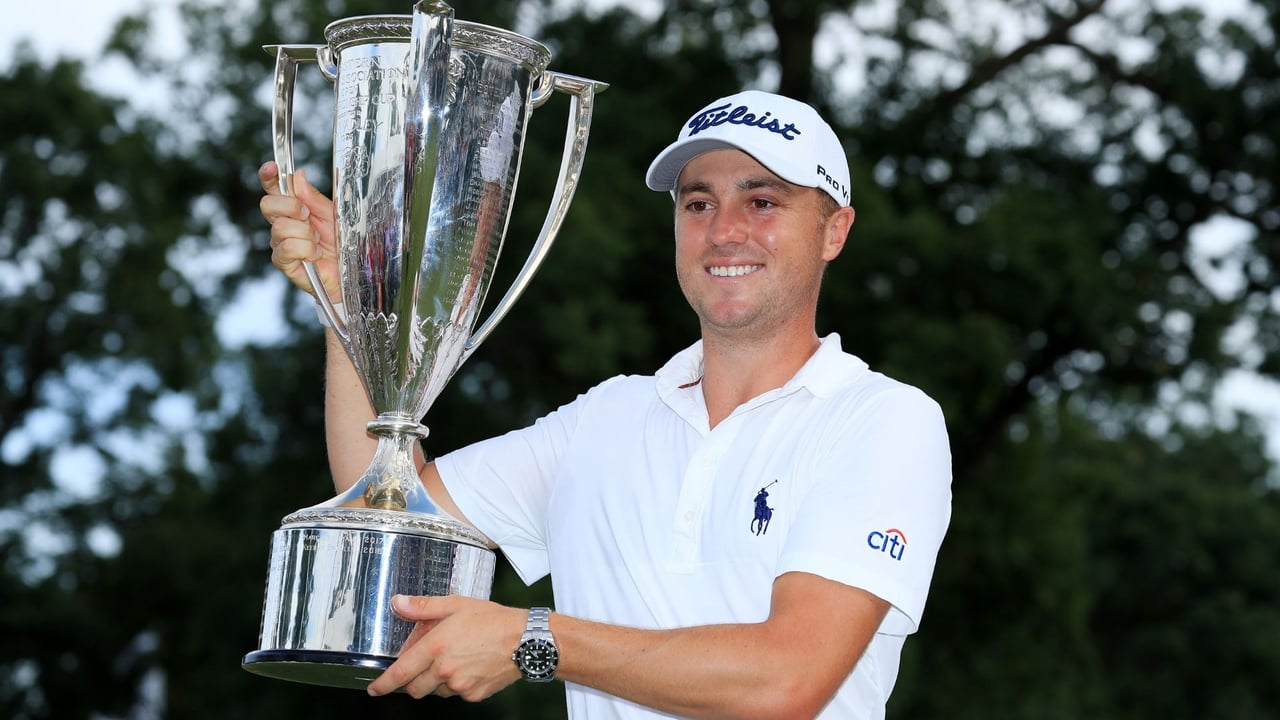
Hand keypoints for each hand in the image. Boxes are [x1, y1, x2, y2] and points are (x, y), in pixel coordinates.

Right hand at [258, 161, 338, 300]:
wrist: (350, 272)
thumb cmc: (341, 243)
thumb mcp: (332, 215)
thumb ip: (313, 198)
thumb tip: (297, 176)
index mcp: (293, 209)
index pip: (273, 189)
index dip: (268, 176)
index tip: (272, 168)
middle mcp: (282, 224)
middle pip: (268, 205)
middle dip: (291, 207)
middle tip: (308, 216)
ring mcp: (280, 243)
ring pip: (280, 227)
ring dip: (305, 233)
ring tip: (318, 241)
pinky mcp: (284, 262)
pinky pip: (288, 248)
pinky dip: (306, 249)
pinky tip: (316, 254)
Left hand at [367, 594, 525, 700]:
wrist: (526, 640)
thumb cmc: (493, 620)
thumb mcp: (456, 604)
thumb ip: (423, 607)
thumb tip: (399, 603)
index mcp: (435, 647)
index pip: (399, 673)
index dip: (382, 684)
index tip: (374, 689)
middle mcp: (444, 670)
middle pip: (414, 688)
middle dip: (412, 680)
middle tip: (423, 663)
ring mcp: (459, 686)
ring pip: (435, 691)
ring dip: (435, 681)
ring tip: (453, 659)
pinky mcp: (473, 695)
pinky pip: (456, 694)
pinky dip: (456, 685)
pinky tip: (468, 667)